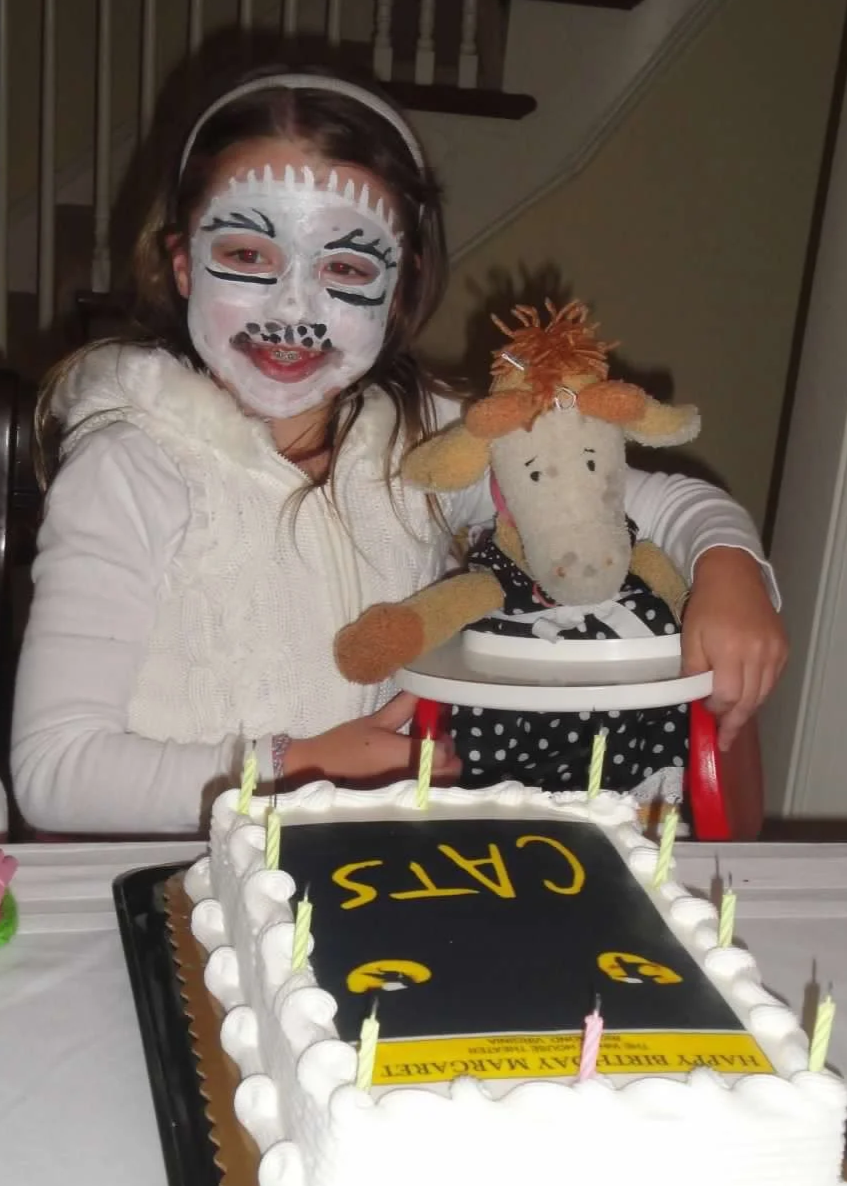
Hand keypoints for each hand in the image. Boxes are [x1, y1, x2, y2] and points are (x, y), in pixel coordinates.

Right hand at [284, 692, 461, 786]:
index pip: (443, 754)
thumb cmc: (343, 745)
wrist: (317, 771)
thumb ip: (401, 707)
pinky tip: (415, 769)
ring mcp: (404, 792)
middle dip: (448, 758)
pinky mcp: (397, 801)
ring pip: (439, 786)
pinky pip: (425, 792)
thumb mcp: (374, 722)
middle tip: (435, 743)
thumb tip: (420, 690)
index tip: (438, 731)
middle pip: (448, 773)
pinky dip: (428, 782)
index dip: (445, 741)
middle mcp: (409, 778)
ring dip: (440, 771)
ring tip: (425, 757)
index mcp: (403, 756)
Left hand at [681, 547, 787, 751]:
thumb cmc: (706, 605)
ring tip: (734, 724)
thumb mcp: (690, 636)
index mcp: (731, 650)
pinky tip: (747, 698)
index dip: (716, 709)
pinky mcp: (783, 648)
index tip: (706, 712)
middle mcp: (757, 653)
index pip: (728, 696)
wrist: (733, 575)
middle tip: (724, 739)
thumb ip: (694, 669)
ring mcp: (774, 651)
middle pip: (749, 700)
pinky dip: (759, 692)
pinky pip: (772, 680)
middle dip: (734, 722)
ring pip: (763, 693)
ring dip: (748, 710)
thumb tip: (696, 697)